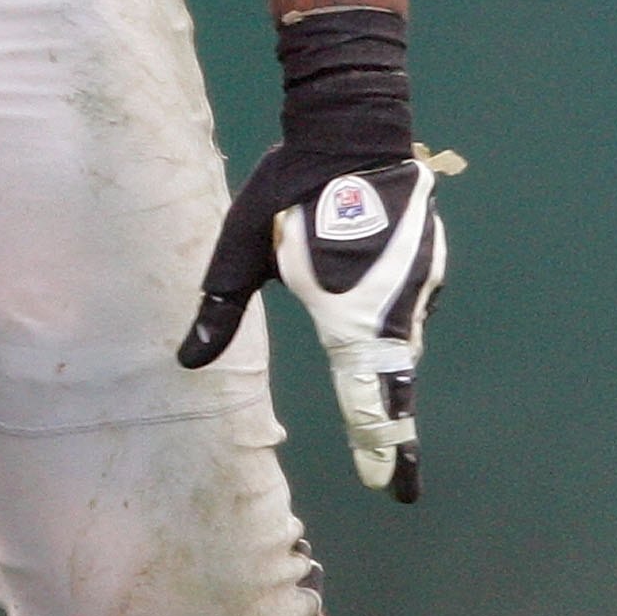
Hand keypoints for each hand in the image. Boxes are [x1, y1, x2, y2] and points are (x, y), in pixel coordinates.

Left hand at [177, 6, 447, 497]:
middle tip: (395, 474)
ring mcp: (420, 285)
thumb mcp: (243, 253)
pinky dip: (389, 326)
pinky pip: (406, 307)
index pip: (369, 399)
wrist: (353, 129)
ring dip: (387, 374)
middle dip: (391, 429)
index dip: (379, 445)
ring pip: (401, 343)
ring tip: (378, 414)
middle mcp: (395, 309)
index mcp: (352, 318)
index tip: (392, 486)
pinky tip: (368, 318)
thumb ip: (221, 309)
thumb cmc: (289, 191)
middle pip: (394, 381)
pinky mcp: (428, 261)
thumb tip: (188, 361)